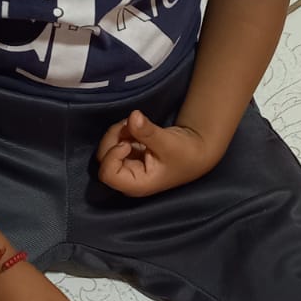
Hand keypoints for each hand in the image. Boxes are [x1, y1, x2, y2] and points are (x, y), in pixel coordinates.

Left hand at [96, 110, 217, 197]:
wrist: (196, 151)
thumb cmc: (185, 154)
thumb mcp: (168, 142)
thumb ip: (148, 132)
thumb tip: (133, 116)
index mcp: (135, 184)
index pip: (107, 174)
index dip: (112, 155)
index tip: (128, 143)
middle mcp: (127, 178)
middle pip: (104, 159)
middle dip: (113, 138)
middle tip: (131, 125)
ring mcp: (126, 167)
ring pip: (107, 149)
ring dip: (118, 132)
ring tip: (136, 125)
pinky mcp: (128, 156)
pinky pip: (115, 142)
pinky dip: (122, 132)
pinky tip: (136, 129)